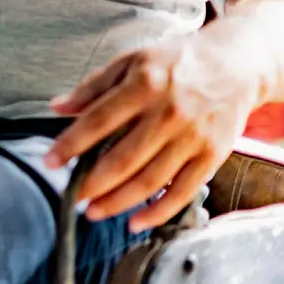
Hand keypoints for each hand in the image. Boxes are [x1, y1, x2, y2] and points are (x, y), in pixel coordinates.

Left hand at [45, 36, 257, 231]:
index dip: (71, 144)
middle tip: (72, 197)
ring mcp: (192, 138)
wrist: (234, 64)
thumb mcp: (130, 61)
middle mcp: (168, 114)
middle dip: (93, 183)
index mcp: (143, 85)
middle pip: (124, 158)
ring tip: (94, 212)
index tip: (50, 162)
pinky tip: (135, 222)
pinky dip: (158, 212)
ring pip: (151, 181)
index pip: (98, 120)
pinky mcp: (212, 157)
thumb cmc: (174, 62)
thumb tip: (56, 107)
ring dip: (119, 202)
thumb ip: (93, 86)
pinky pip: (182, 192)